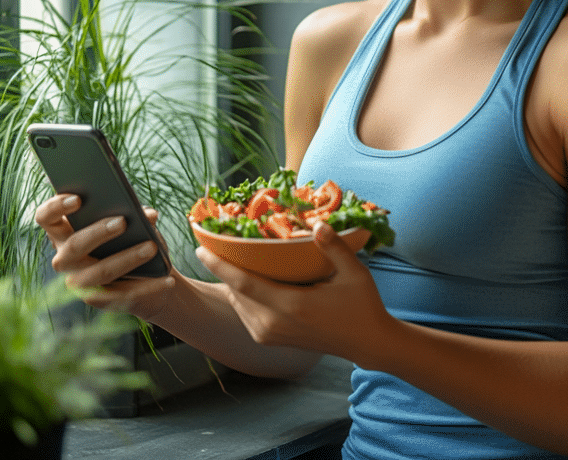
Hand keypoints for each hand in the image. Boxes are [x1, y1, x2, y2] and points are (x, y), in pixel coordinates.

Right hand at [35, 194, 177, 318]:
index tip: (78, 198)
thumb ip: (134, 214)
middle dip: (98, 232)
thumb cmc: (129, 238)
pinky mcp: (99, 301)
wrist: (142, 276)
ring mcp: (79, 282)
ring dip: (127, 259)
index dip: (56, 207)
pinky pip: (123, 294)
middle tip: (123, 222)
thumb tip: (149, 215)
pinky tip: (168, 279)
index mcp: (63, 232)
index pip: (46, 218)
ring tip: (151, 247)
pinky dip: (149, 286)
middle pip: (74, 245)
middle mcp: (65, 259)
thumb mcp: (130, 222)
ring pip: (100, 272)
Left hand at [195, 220, 393, 360]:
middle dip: (221, 269)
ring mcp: (270, 334)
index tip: (201, 248)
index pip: (244, 284)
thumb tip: (318, 225)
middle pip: (234, 293)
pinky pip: (245, 314)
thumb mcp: (354, 273)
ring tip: (228, 258)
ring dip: (230, 282)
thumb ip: (335, 248)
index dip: (219, 266)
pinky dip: (240, 296)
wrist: (366, 342)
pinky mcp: (270, 339)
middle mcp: (274, 323)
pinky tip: (245, 280)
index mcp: (291, 306)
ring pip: (237, 304)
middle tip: (214, 243)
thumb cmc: (362, 305)